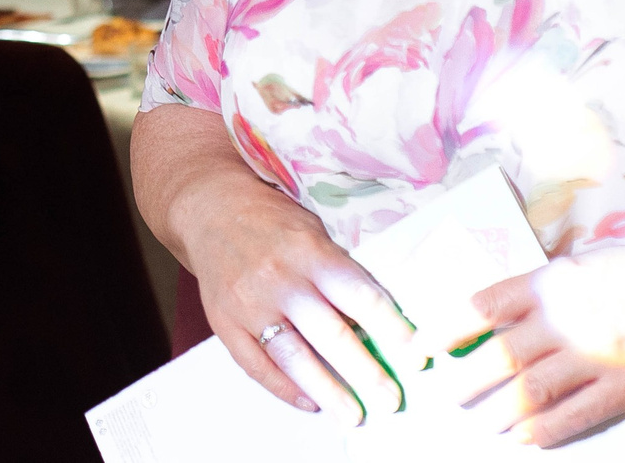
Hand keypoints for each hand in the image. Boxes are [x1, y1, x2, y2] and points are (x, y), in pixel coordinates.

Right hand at [175, 173, 417, 422]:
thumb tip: (378, 323)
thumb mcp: (313, 232)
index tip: (414, 356)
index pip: (358, 294)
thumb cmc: (272, 221)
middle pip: (329, 333)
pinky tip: (310, 402)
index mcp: (308, 250)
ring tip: (352, 414)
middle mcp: (278, 278)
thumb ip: (340, 272)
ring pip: (293, 356)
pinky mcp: (224, 322)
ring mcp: (248, 303)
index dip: (389, 328)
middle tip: (389, 399)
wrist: (210, 209)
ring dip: (327, 390)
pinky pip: (256, 364)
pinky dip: (284, 388)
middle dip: (364, 372)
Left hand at [443, 238, 624, 446]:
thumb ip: (544, 291)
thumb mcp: (583, 266)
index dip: (449, 328)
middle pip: (498, 355)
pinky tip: (524, 437)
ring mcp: (594, 355)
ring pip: (528, 390)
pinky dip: (542, 429)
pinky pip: (572, 415)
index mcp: (550, 281)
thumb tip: (502, 318)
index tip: (428, 345)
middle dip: (466, 379)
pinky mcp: (623, 387)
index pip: (482, 305)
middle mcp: (565, 318)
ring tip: (482, 420)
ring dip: (498, 410)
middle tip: (449, 394)